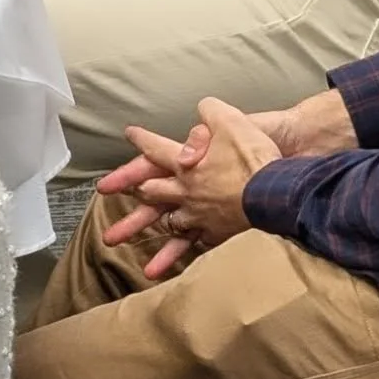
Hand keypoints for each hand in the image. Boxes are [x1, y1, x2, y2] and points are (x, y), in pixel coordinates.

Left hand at [102, 100, 281, 277]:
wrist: (275, 194)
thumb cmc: (253, 156)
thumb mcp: (231, 121)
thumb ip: (211, 114)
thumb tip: (201, 109)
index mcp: (186, 163)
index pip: (157, 148)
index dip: (143, 140)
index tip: (130, 134)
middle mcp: (186, 191)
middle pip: (150, 190)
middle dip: (125, 187)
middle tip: (104, 189)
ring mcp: (198, 214)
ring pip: (164, 222)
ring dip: (139, 228)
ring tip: (114, 239)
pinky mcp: (214, 232)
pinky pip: (188, 245)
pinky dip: (172, 256)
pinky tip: (159, 269)